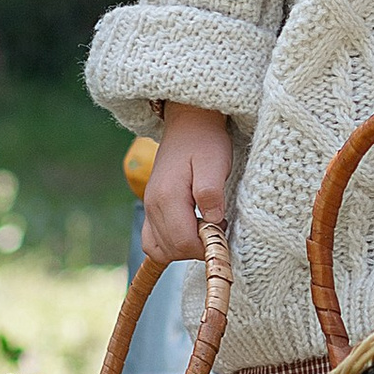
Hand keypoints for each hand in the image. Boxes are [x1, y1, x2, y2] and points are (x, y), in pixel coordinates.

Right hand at [141, 102, 231, 260]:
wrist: (188, 124)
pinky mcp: (151, 208)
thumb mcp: (215, 162)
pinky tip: (191, 230)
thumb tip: (212, 221)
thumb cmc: (205, 141)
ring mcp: (149, 207)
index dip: (206, 246)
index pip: (183, 242)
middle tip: (218, 227)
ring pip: (161, 249)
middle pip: (172, 249)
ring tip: (205, 228)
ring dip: (185, 248)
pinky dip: (170, 245)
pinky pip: (153, 241)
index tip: (224, 231)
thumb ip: (211, 192)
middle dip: (198, 248)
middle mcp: (152, 205)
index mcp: (167, 196)